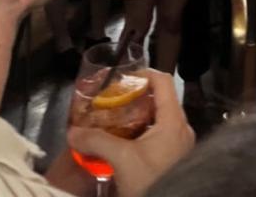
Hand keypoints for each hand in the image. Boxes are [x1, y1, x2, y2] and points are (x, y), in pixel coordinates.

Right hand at [67, 69, 193, 196]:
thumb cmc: (149, 181)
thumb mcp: (121, 159)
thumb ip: (97, 141)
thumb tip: (73, 132)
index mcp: (174, 120)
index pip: (164, 81)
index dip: (143, 75)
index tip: (121, 81)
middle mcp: (182, 128)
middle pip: (160, 100)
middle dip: (135, 99)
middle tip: (112, 103)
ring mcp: (180, 144)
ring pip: (158, 119)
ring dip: (137, 118)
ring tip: (113, 122)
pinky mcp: (174, 158)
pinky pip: (159, 136)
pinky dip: (141, 133)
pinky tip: (122, 143)